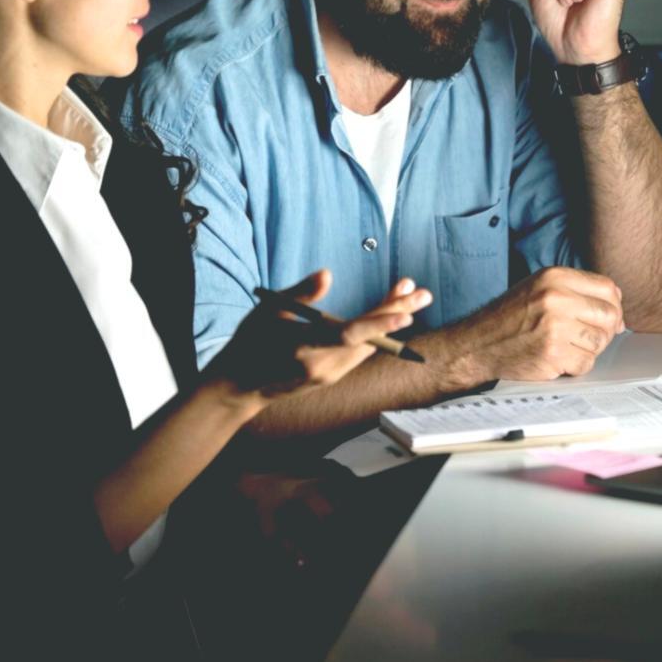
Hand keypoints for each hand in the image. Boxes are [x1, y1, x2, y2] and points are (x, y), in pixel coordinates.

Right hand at [208, 271, 429, 401]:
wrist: (238, 388)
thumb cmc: (249, 343)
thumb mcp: (268, 311)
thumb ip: (301, 293)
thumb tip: (327, 273)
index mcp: (302, 347)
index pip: (348, 336)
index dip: (378, 323)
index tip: (405, 312)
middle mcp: (321, 366)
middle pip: (368, 339)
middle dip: (396, 313)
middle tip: (423, 293)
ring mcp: (328, 375)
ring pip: (368, 345)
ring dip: (389, 319)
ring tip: (410, 291)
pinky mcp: (331, 377)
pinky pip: (359, 351)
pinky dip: (375, 331)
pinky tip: (390, 312)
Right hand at [456, 266, 625, 381]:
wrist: (477, 345)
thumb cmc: (508, 319)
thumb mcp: (539, 288)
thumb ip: (576, 291)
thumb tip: (617, 307)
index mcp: (554, 277)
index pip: (607, 287)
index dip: (613, 306)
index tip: (606, 318)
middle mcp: (556, 297)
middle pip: (609, 315)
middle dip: (604, 330)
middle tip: (587, 337)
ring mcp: (555, 326)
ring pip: (600, 341)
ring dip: (588, 349)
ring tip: (566, 346)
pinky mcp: (553, 354)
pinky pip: (586, 363)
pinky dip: (576, 366)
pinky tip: (558, 359)